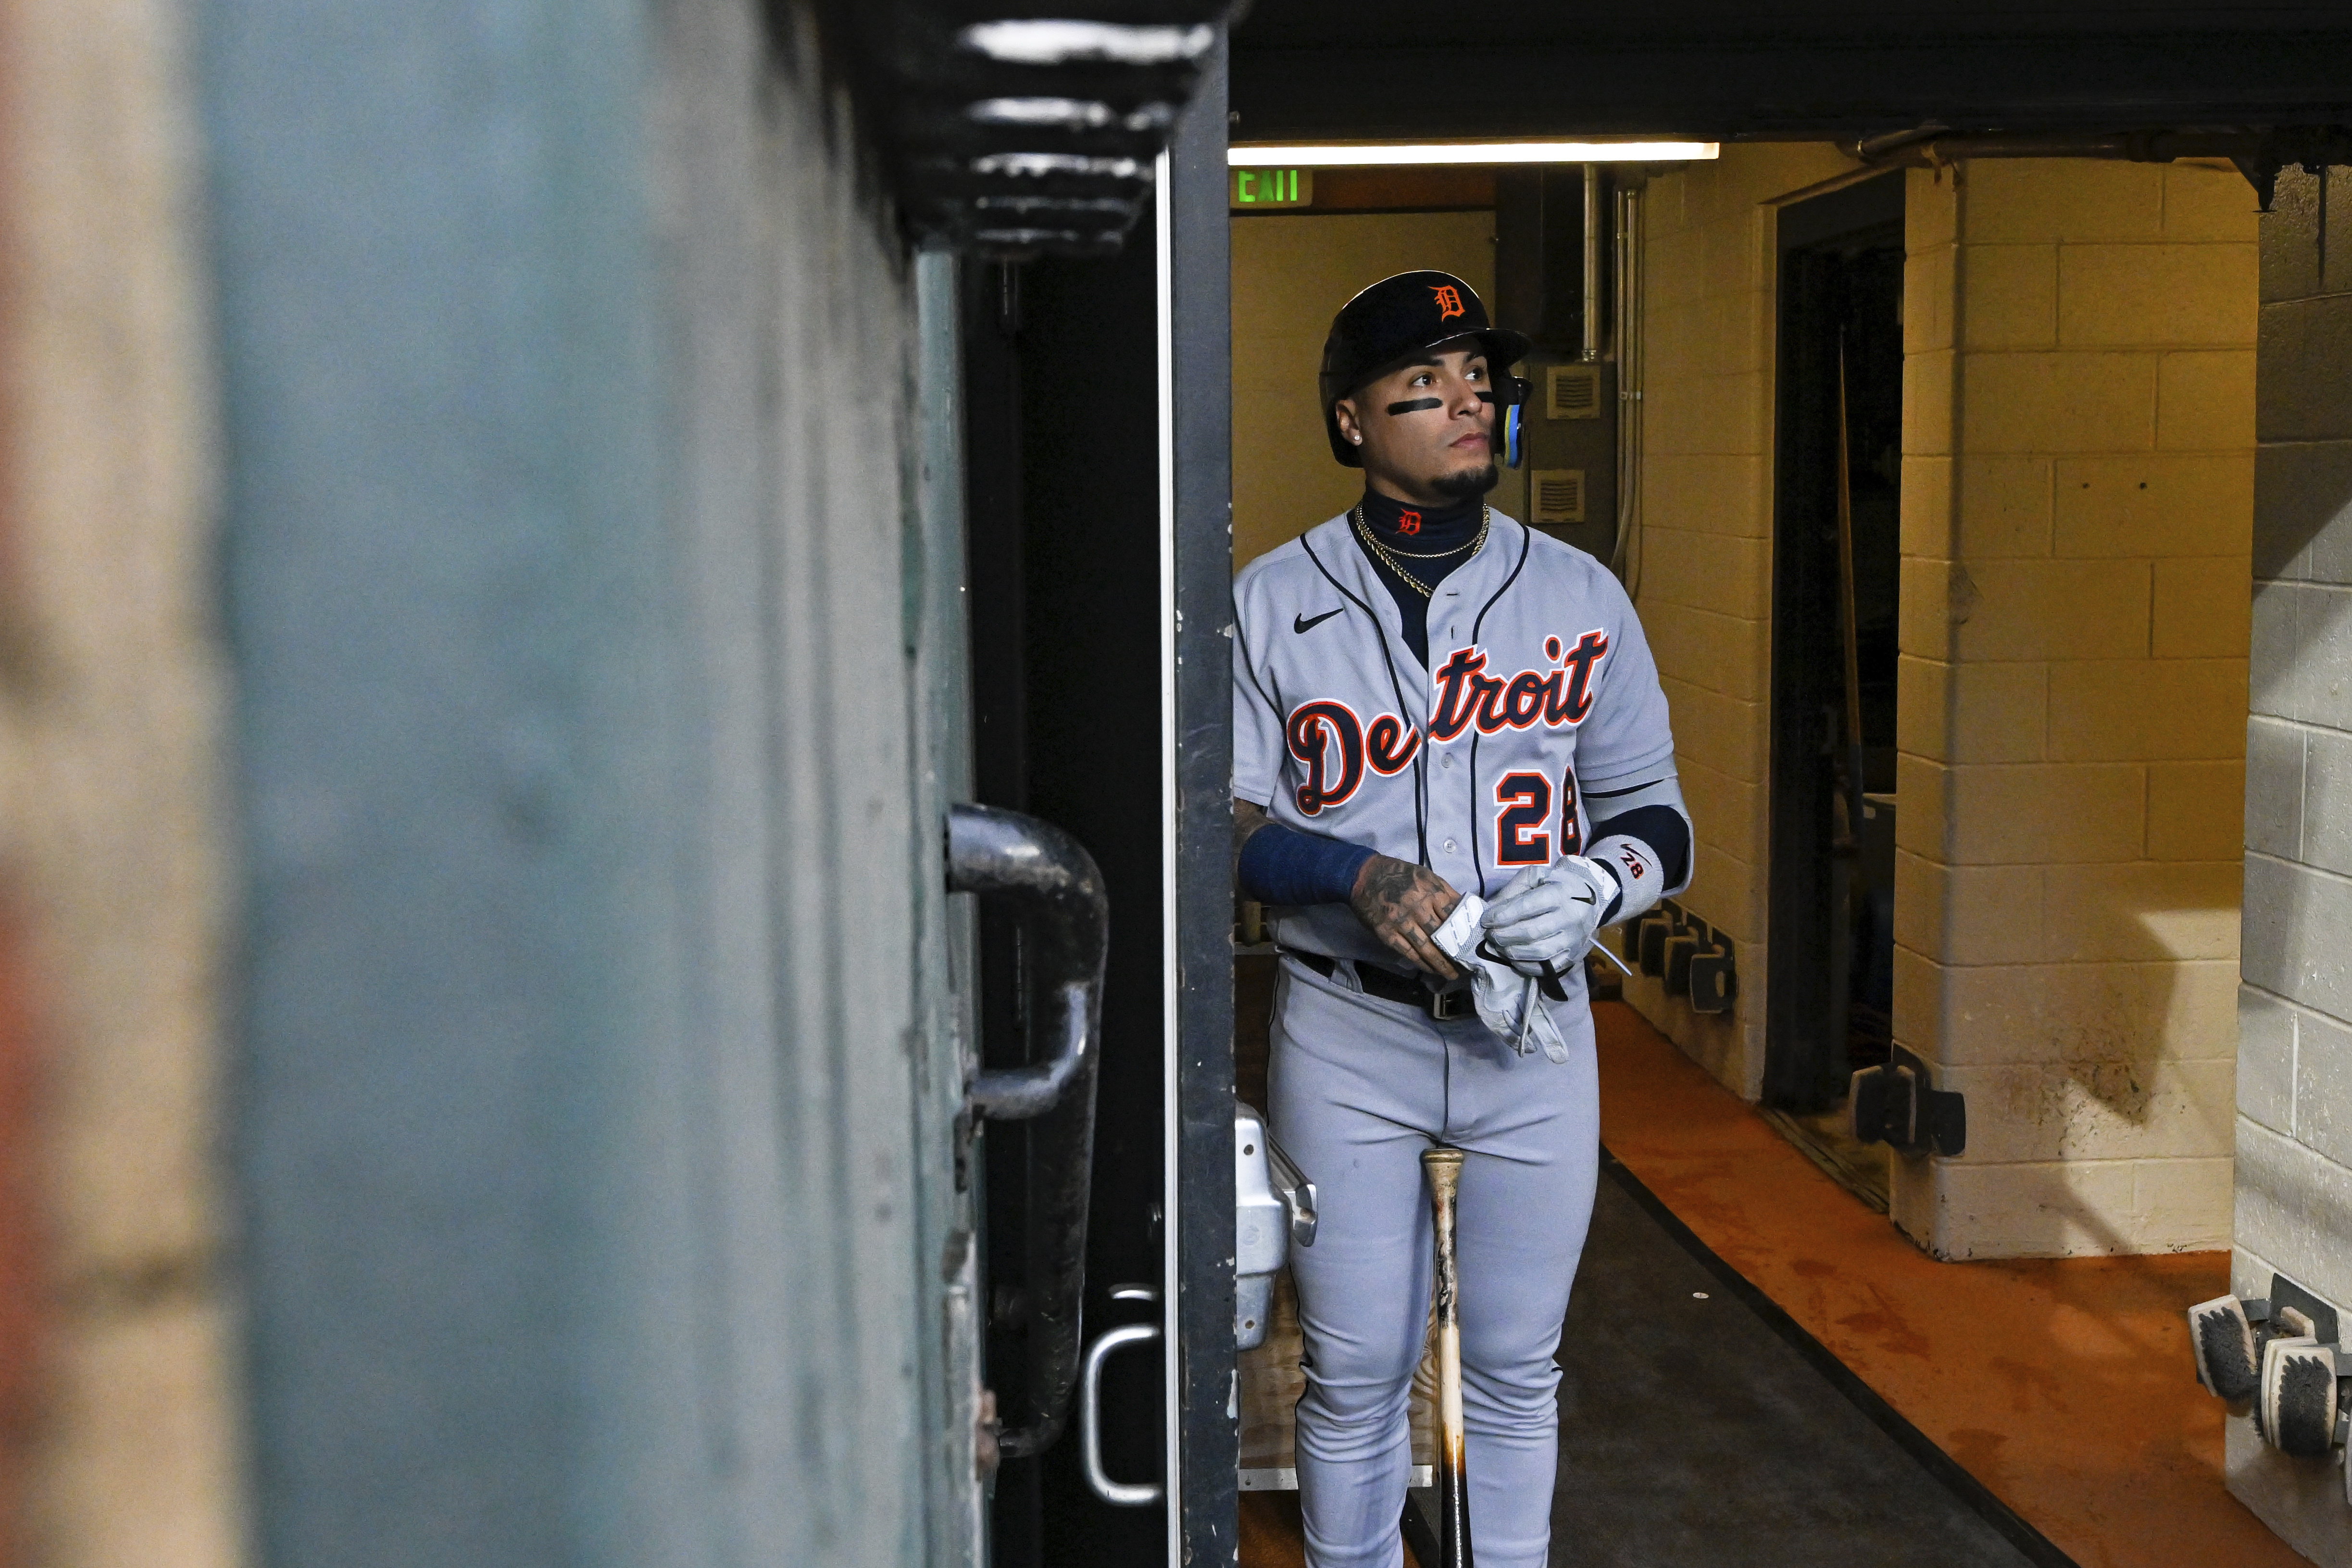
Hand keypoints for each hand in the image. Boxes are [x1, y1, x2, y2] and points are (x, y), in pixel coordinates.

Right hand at [1350, 855, 1462, 978]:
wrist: (1364, 875)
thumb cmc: (1399, 874)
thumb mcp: (1425, 875)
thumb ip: (1443, 891)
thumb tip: (1464, 909)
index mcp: (1430, 891)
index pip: (1453, 916)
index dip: (1464, 933)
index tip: (1473, 945)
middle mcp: (1418, 907)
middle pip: (1442, 935)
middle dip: (1455, 953)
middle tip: (1466, 966)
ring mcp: (1401, 922)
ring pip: (1426, 948)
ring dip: (1440, 964)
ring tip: (1451, 974)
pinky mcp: (1386, 933)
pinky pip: (1407, 952)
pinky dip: (1420, 963)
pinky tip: (1430, 969)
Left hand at [1480, 858, 1617, 974]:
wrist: (1592, 898)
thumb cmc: (1557, 884)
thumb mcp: (1536, 876)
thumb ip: (1513, 889)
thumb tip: (1490, 909)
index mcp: (1560, 893)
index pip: (1526, 907)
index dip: (1502, 916)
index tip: (1485, 920)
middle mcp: (1570, 917)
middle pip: (1530, 932)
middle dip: (1503, 936)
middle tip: (1490, 935)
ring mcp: (1574, 939)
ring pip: (1539, 952)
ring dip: (1512, 952)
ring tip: (1499, 946)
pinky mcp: (1575, 955)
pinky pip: (1548, 967)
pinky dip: (1526, 966)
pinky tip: (1514, 958)